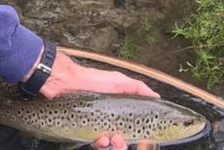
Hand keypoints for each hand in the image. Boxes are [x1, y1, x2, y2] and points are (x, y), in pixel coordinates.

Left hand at [39, 52, 159, 149]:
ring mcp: (97, 125)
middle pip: (122, 137)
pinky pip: (96, 143)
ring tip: (112, 139)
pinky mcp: (86, 130)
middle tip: (121, 140)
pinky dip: (100, 143)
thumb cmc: (94, 80)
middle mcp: (109, 117)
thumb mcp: (119, 80)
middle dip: (124, 142)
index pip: (132, 124)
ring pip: (110, 143)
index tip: (143, 141)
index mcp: (119, 107)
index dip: (139, 134)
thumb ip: (137, 88)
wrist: (68, 83)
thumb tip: (156, 96)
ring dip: (114, 144)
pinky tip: (100, 139)